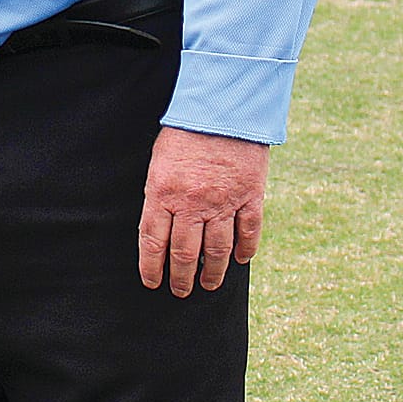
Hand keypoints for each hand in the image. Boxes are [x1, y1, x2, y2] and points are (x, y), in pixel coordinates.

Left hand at [137, 127, 269, 296]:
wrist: (222, 109)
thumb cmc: (183, 132)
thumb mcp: (158, 162)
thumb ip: (159, 195)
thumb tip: (160, 227)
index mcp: (162, 193)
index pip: (153, 241)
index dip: (151, 267)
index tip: (152, 283)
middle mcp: (192, 204)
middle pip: (185, 253)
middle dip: (181, 278)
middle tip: (180, 292)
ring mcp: (223, 203)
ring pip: (217, 250)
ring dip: (212, 273)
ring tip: (207, 285)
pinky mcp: (250, 197)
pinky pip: (248, 232)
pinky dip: (245, 249)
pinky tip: (241, 261)